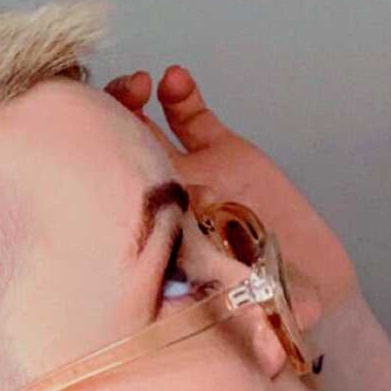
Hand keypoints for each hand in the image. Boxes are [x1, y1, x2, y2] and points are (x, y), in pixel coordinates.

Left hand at [103, 67, 360, 316]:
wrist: (305, 296)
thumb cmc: (260, 310)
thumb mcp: (228, 308)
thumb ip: (211, 298)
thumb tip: (188, 303)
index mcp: (151, 237)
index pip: (104, 199)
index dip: (87, 170)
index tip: (86, 149)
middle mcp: (163, 202)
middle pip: (114, 156)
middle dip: (104, 125)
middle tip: (108, 107)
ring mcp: (190, 175)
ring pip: (145, 130)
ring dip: (132, 100)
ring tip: (140, 85)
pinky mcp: (224, 154)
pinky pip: (192, 119)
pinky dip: (180, 96)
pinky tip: (174, 80)